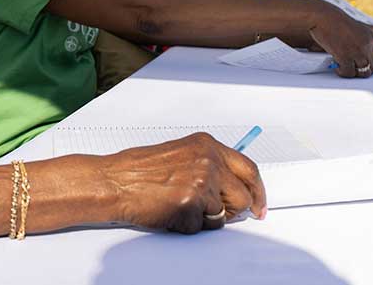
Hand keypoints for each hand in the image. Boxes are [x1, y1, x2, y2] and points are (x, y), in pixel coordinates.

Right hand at [102, 132, 265, 233]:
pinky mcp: (191, 205)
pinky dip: (188, 225)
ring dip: (205, 218)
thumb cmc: (137, 171)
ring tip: (179, 205)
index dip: (258, 191)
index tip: (259, 204)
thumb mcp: (180, 155)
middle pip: (244, 196)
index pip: (249, 169)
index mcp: (206, 145)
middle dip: (233, 211)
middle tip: (218, 214)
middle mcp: (208, 161)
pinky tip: (170, 211)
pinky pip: (203, 227)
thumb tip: (230, 187)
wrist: (113, 182)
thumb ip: (208, 165)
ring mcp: (201, 183)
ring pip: (223, 216)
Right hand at [307, 9, 372, 77]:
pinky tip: (337, 69)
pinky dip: (343, 73)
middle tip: (353, 70)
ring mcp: (357, 51)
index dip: (370, 63)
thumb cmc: (334, 22)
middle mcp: (366, 44)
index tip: (366, 67)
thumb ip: (359, 41)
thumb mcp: (352, 29)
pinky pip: (349, 72)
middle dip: (363, 70)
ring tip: (345, 70)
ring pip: (363, 71)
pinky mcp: (345, 57)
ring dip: (355, 73)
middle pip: (372, 65)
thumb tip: (359, 57)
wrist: (323, 17)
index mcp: (369, 37)